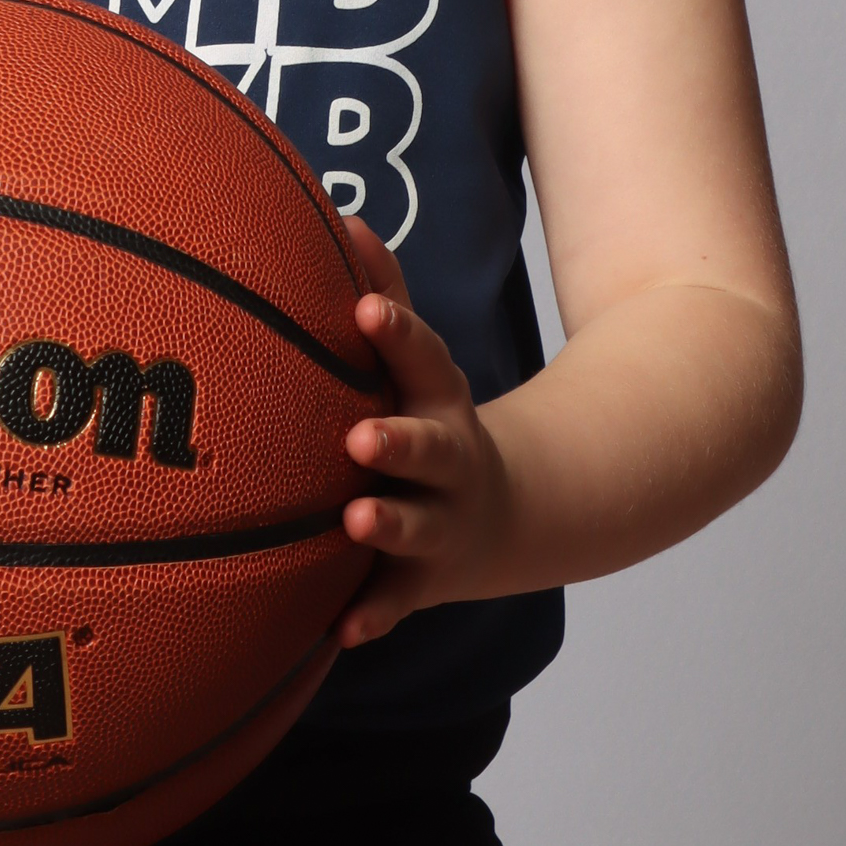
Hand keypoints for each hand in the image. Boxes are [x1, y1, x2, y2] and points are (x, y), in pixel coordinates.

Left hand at [336, 217, 512, 647]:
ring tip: (354, 518)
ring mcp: (440, 522)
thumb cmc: (427, 416)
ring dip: (387, 523)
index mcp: (438, 399)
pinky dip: (371, 615)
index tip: (363, 312)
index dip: (394, 335)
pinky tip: (339, 629)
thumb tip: (342, 216)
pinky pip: (395, 601)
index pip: (420, 359)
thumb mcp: (418, 362)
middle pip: (427, 448)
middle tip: (359, 436)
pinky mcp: (422, 578)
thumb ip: (382, 293)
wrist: (506, 513)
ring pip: (415, 526)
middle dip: (397, 441)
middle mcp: (446, 461)